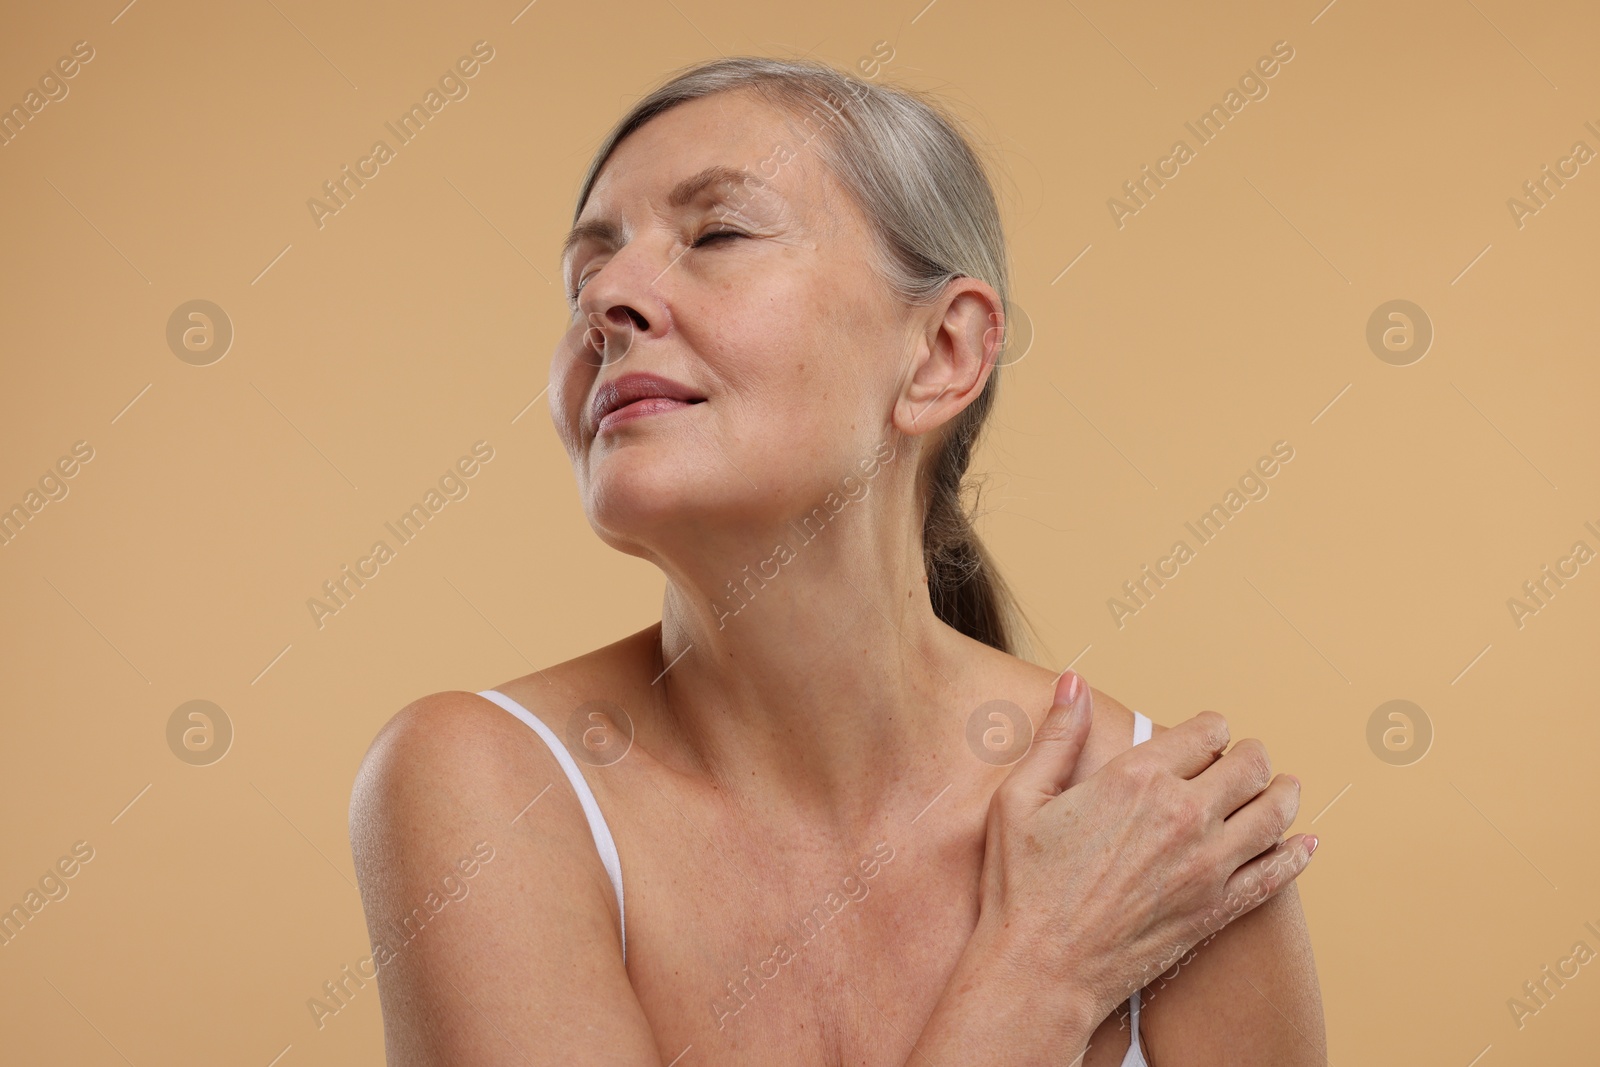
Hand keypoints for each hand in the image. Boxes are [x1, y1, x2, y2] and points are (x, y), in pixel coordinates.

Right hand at [975, 670, 1313, 1027]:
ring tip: (1285, 788)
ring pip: (1275, 813)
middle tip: (1247, 758)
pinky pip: (1276, 873)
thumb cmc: (1021, 885)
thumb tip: (1074, 683)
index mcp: (1136, 778)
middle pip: (1249, 765)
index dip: (1211, 727)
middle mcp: (1182, 814)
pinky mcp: (1217, 909)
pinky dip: (1297, 854)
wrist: (1040, 969)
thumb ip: (1058, 736)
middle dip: (1251, 754)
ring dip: (1284, 793)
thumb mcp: (1021, 797)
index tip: (1208, 734)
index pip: (1205, 731)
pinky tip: (1305, 843)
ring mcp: (1206, 865)